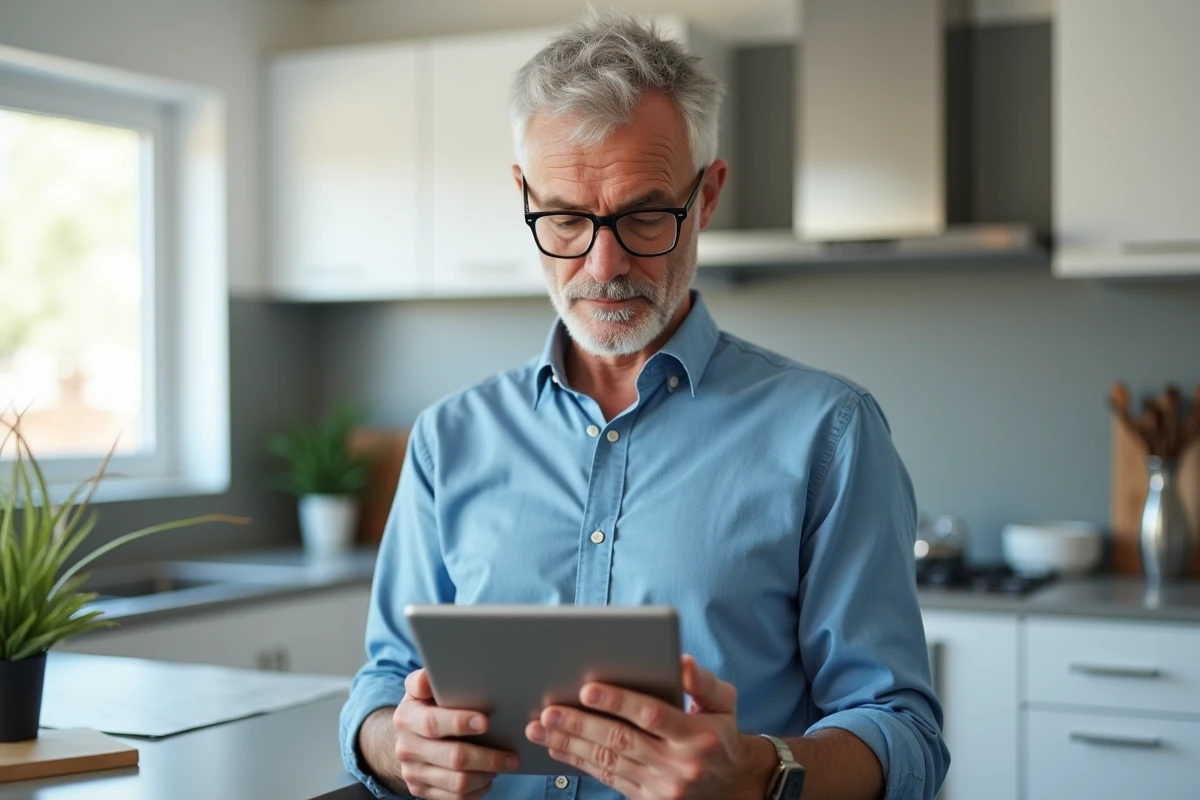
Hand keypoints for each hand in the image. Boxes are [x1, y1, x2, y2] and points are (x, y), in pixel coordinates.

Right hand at [392, 668, 519, 799]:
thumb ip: (426, 680)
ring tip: (505, 764)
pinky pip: (455, 798)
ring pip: (458, 782)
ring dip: (487, 774)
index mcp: (406, 718)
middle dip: (487, 757)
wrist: (407, 737)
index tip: (486, 722)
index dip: (459, 723)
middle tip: (513, 756)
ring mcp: (413, 773)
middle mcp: (406, 748)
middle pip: (453, 757)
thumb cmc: (425, 706)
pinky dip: (479, 790)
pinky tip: (490, 777)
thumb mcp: (421, 689)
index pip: (432, 723)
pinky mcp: (421, 791)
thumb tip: (428, 676)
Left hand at [525, 655, 774, 799]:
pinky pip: (608, 779)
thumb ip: (703, 682)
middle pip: (621, 741)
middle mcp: (680, 765)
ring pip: (608, 762)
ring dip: (570, 744)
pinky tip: (558, 747)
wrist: (734, 785)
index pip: (652, 715)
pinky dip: (580, 763)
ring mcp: (663, 788)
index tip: (587, 689)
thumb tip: (681, 663)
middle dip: (580, 724)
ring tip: (540, 727)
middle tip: (548, 709)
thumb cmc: (721, 732)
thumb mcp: (723, 702)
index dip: (619, 702)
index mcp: (698, 735)